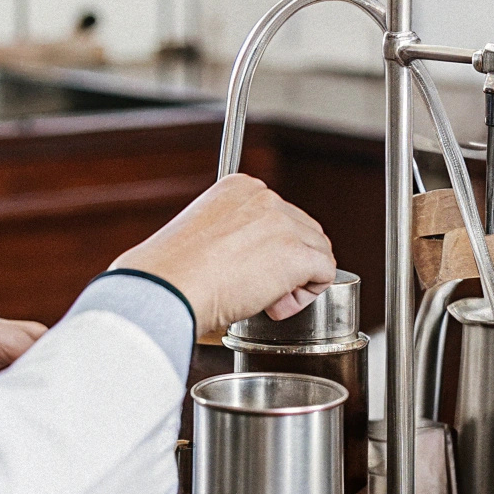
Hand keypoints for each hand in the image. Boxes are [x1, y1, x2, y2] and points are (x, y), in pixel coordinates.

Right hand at [110, 174, 336, 336]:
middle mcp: (266, 198)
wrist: (168, 288)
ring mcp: (283, 224)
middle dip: (289, 264)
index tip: (247, 268)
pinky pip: (325, 274)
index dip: (271, 248)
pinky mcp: (296, 254)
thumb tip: (256, 258)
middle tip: (256, 288)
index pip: (280, 215)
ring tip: (263, 299)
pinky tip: (274, 305)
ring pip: (319, 252)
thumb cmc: (174, 274)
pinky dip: (306, 296)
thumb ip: (234, 233)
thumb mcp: (203, 234)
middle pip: (305, 231)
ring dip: (298, 281)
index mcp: (241, 188)